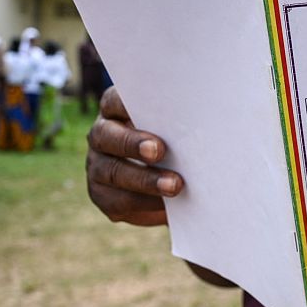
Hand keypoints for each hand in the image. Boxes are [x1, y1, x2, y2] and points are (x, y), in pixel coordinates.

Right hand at [86, 86, 183, 225]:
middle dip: (132, 143)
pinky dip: (142, 203)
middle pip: (106, 135)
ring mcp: (98, 164)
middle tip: (159, 150)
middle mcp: (102, 134)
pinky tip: (165, 206)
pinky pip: (117, 200)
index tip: (150, 109)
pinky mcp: (102, 193)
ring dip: (143, 180)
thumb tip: (208, 117)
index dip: (125, 103)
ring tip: (174, 186)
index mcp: (117, 110)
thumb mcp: (180, 127)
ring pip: (112, 171)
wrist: (172, 179)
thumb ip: (181, 120)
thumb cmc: (179, 142)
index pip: (114, 100)